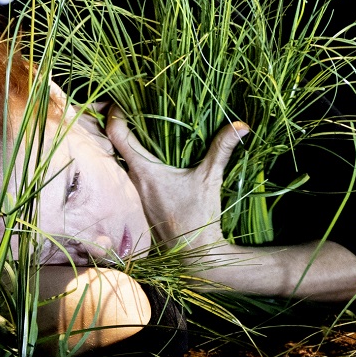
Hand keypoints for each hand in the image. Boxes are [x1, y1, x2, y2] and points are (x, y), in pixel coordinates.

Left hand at [106, 106, 248, 256]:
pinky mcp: (138, 204)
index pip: (117, 134)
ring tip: (138, 126)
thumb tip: (242, 125)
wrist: (195, 255)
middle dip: (119, 125)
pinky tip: (147, 156)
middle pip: (114, 145)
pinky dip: (132, 163)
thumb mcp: (210, 179)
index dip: (116, 113)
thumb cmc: (200, 217)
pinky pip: (128, 177)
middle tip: (130, 108)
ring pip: (120, 162)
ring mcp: (133, 194)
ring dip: (125, 145)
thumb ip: (222, 149)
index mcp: (145, 171)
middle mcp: (132, 181)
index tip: (122, 101)